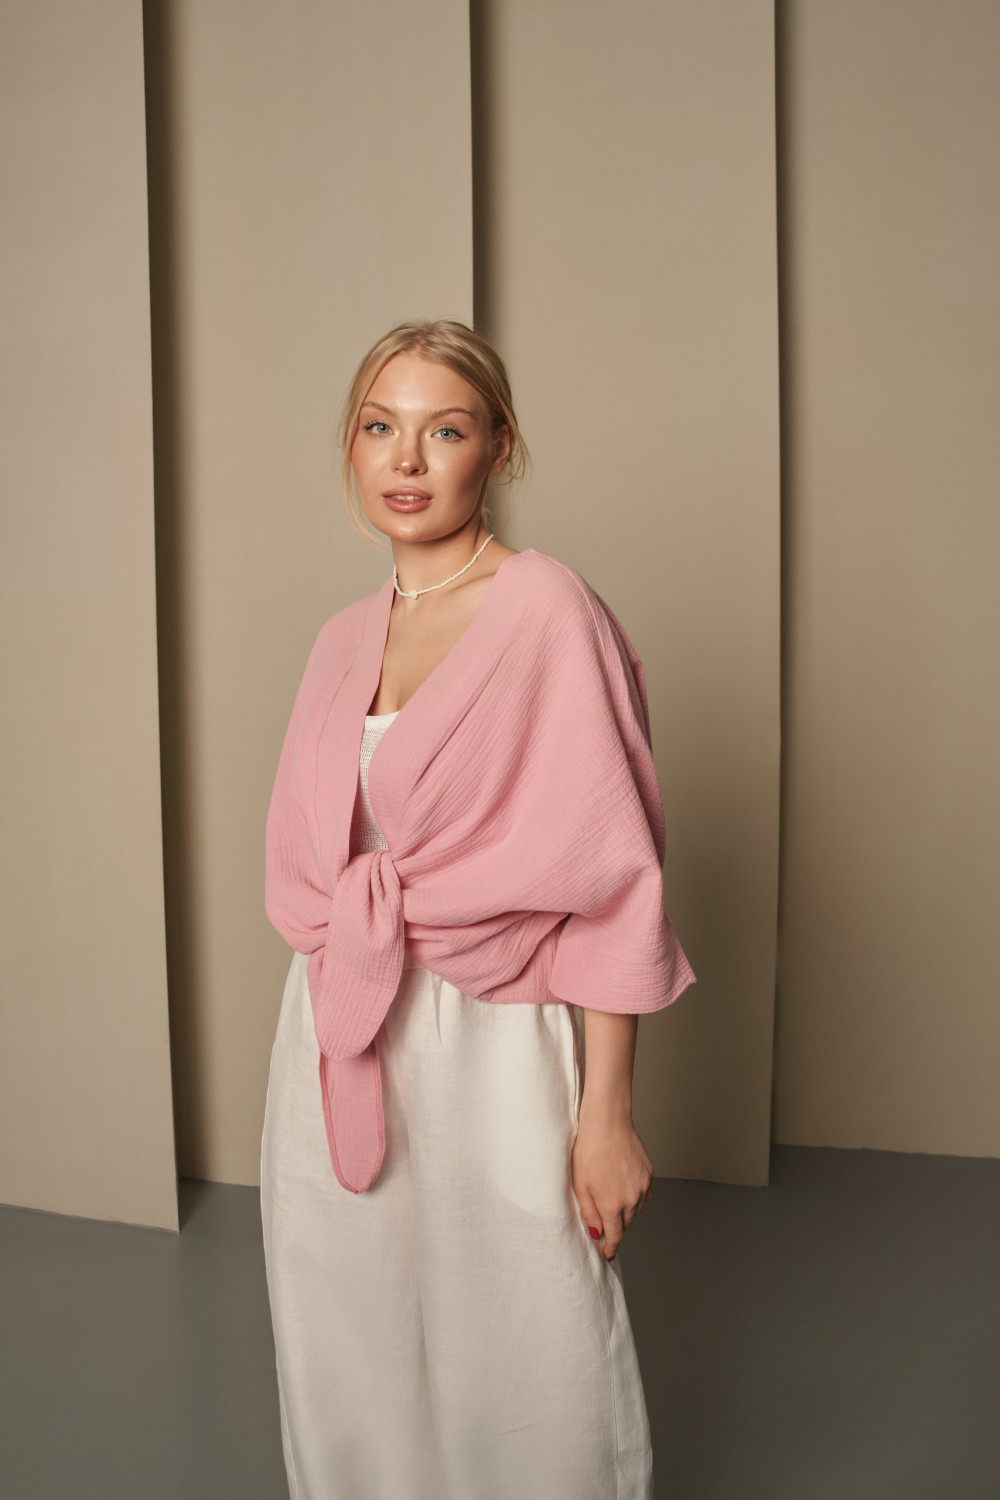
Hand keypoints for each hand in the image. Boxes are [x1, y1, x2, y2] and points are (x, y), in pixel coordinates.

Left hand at [571, 1106, 653, 1261]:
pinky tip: (624, 1189)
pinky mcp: (649, 1174)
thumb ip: (589, 1212)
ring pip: (637, 1210)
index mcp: (613, 1205)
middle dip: (616, 1228)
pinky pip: (644, 1195)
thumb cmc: (588, 1149)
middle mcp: (632, 1199)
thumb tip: (596, 1232)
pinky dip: (636, 1198)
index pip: (615, 1236)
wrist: (607, 1121)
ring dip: (626, 1213)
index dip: (610, 1247)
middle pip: (626, 1224)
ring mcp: (643, 1186)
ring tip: (612, 1201)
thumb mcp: (580, 1184)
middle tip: (604, 1225)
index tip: (607, 1254)